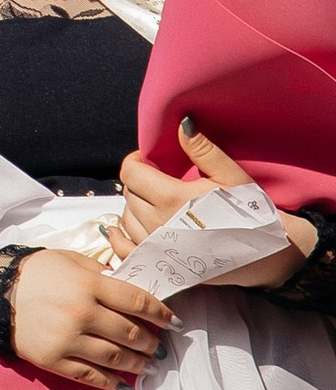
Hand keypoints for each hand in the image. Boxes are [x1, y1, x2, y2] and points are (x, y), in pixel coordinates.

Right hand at [10, 246, 172, 384]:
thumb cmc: (34, 273)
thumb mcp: (69, 260)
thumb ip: (101, 273)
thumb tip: (129, 287)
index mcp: (88, 285)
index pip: (136, 301)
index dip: (160, 313)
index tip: (174, 322)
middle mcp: (82, 314)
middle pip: (130, 333)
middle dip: (152, 342)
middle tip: (161, 346)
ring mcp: (69, 340)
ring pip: (116, 358)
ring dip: (138, 364)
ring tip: (149, 365)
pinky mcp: (55, 360)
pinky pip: (91, 376)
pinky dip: (112, 383)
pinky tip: (124, 384)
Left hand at [115, 129, 316, 291]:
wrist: (267, 254)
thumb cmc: (251, 213)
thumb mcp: (231, 177)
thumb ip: (203, 150)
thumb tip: (181, 124)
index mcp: (173, 199)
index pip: (131, 173)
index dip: (136, 161)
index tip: (149, 159)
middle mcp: (159, 225)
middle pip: (129, 195)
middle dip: (139, 182)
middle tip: (156, 179)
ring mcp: (159, 249)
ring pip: (126, 220)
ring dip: (134, 207)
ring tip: (153, 201)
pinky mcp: (162, 266)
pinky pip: (126, 250)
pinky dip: (121, 237)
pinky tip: (122, 229)